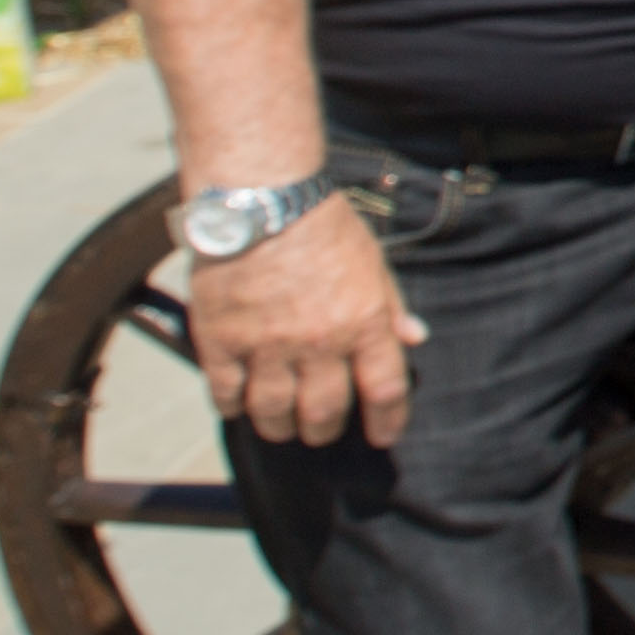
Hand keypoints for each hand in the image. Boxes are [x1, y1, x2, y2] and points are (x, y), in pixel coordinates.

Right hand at [189, 192, 426, 448]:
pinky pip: (227, 395)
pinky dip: (234, 407)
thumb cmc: (322, 224)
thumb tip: (413, 339)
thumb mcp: (372, 261)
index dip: (387, 421)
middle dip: (324, 429)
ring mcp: (267, 346)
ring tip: (281, 422)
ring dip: (280, 426)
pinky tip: (239, 402)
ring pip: (274, 414)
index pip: (385, 391)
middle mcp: (319, 343)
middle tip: (319, 427)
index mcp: (364, 323)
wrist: (261, 199)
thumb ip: (390, 305)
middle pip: (324, 413)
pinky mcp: (221, 342)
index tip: (382, 435)